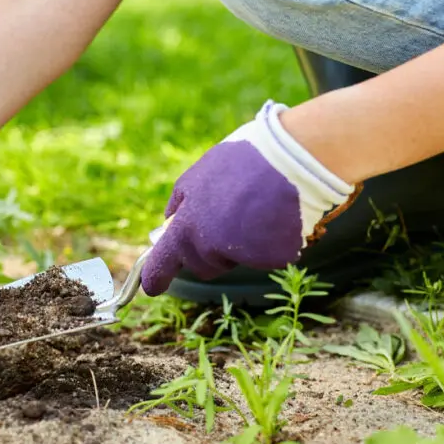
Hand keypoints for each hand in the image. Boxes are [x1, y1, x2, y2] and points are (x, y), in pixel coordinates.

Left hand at [140, 101, 358, 295]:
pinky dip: (271, 243)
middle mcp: (211, 248)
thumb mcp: (198, 175)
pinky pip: (267, 257)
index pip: (164, 262)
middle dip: (209, 250)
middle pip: (203, 265)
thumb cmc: (242, 160)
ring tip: (255, 209)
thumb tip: (168, 223)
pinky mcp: (273, 259)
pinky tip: (276, 216)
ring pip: (235, 261)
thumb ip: (180, 204)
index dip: (156, 277)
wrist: (292, 156)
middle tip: (228, 217)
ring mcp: (243, 256)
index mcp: (187, 227)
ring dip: (239, 246)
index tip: (151, 287)